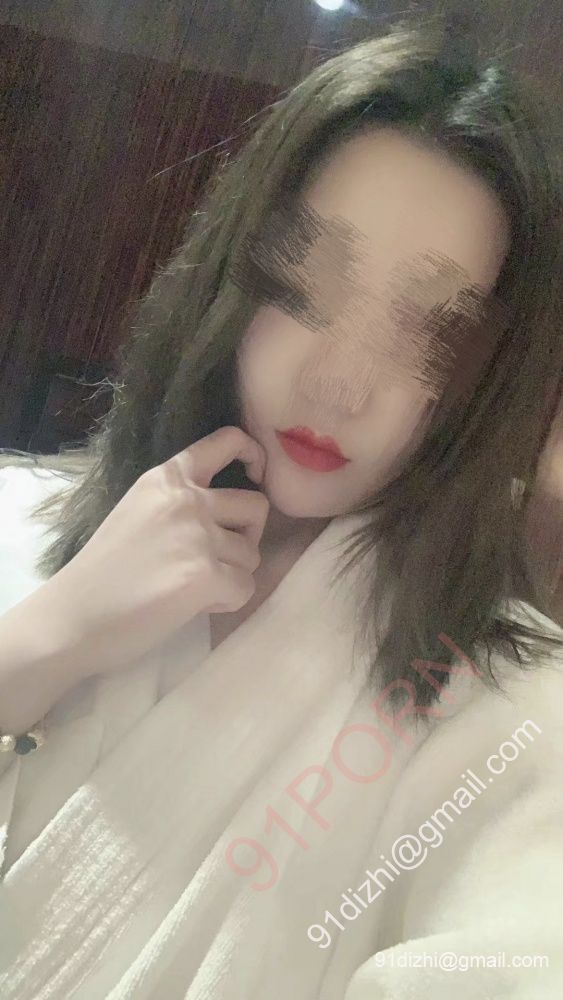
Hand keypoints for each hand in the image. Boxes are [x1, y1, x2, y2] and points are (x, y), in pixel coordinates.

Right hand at [50, 425, 269, 677]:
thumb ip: (180, 501)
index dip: (254, 454)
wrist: (73, 617)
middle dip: (246, 535)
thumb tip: (228, 512)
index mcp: (167, 477)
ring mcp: (198, 536)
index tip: (254, 476)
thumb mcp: (140, 511)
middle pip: (256, 506)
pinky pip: (246, 587)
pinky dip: (228, 602)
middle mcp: (187, 499)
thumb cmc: (104, 571)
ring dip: (233, 574)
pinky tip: (195, 605)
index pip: (228, 440)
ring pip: (252, 553)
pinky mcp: (205, 575)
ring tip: (195, 587)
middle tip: (217, 558)